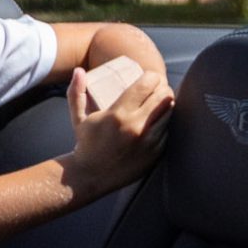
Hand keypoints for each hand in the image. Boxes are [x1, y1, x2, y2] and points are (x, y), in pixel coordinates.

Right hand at [65, 65, 176, 199]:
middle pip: (164, 94)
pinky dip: (166, 121)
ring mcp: (148, 141)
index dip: (152, 76)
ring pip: (170, 110)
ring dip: (167, 102)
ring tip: (161, 100)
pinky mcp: (156, 152)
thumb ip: (76, 93)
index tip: (149, 77)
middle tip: (158, 87)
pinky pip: (169, 129)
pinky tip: (161, 117)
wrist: (90, 176)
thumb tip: (78, 71)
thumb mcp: (78, 118)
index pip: (146, 84)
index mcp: (117, 115)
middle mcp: (135, 127)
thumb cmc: (85, 144)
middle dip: (163, 86)